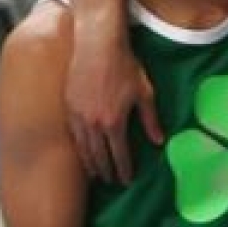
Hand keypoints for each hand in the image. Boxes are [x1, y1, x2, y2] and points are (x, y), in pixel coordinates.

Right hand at [65, 30, 162, 183]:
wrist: (97, 44)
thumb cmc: (125, 66)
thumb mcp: (144, 93)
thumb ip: (151, 120)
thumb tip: (159, 141)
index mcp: (114, 122)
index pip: (119, 155)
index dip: (123, 170)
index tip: (126, 181)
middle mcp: (93, 123)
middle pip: (99, 156)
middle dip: (106, 171)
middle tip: (111, 182)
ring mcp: (78, 115)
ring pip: (83, 148)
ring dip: (90, 163)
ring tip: (96, 174)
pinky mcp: (68, 106)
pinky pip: (73, 134)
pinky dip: (78, 147)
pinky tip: (82, 152)